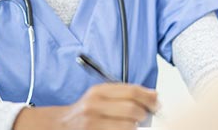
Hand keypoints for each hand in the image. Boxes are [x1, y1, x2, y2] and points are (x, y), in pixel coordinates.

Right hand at [13, 83, 157, 129]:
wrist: (61, 125)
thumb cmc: (85, 112)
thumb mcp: (100, 96)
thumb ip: (123, 94)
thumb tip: (153, 96)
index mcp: (99, 91)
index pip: (132, 91)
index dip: (149, 97)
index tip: (156, 102)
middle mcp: (94, 105)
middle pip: (133, 110)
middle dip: (144, 115)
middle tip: (145, 117)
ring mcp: (93, 123)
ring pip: (129, 126)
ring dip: (135, 127)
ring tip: (131, 125)